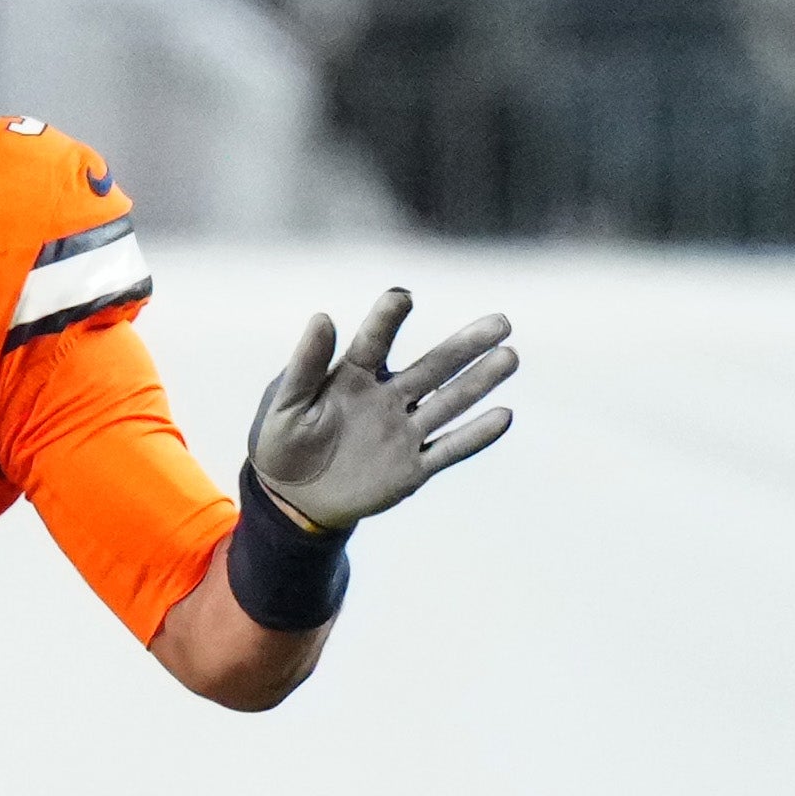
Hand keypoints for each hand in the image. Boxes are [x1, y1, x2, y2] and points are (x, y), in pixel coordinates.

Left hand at [247, 289, 518, 532]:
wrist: (291, 498)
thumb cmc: (284, 441)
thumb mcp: (286, 404)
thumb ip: (305, 364)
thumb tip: (322, 316)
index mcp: (353, 375)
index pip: (375, 341)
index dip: (388, 319)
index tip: (402, 298)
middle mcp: (387, 397)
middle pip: (432, 367)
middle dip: (465, 345)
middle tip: (501, 322)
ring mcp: (403, 432)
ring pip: (448, 403)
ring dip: (480, 382)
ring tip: (510, 357)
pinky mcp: (411, 468)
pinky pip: (448, 450)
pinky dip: (475, 436)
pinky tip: (503, 416)